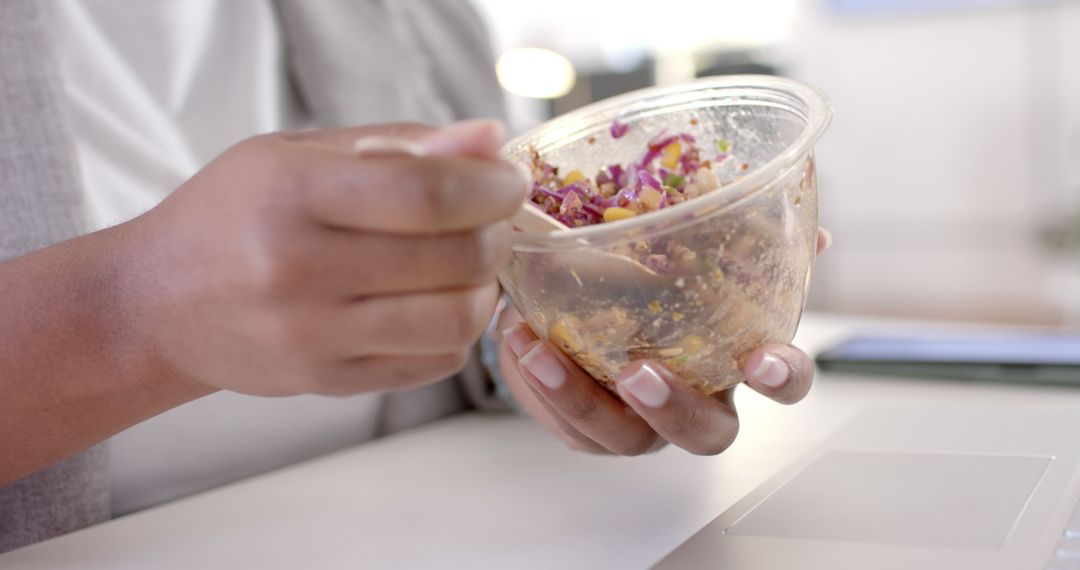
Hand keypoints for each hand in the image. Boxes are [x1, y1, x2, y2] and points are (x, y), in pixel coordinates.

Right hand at [120, 120, 527, 396]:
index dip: (491, 187)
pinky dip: (459, 330)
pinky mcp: (328, 383)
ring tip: (473, 265)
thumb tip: (490, 140)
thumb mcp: (299, 153)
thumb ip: (400, 144)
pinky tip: (441, 301)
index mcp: (294, 195)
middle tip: (495, 220)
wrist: (157, 303)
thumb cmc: (232, 213)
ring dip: (486, 287)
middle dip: (498, 234)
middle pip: (453, 258)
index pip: (427, 194)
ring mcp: (314, 336)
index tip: (512, 181)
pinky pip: (434, 363)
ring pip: (454, 320)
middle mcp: (300, 270)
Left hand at [496, 228, 831, 455]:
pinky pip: (566, 422)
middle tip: (638, 374)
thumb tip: (812, 233)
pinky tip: (518, 339)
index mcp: (734, 358)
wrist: (581, 299)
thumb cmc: (654, 279)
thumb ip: (750, 239)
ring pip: (623, 435)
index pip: (784, 381)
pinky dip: (540, 383)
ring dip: (581, 397)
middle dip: (674, 410)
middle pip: (706, 435)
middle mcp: (694, 401)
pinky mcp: (586, 427)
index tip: (762, 360)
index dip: (782, 377)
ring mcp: (639, 422)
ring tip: (543, 352)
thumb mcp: (697, 250)